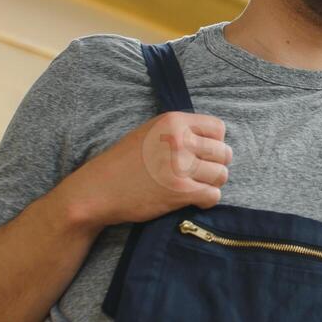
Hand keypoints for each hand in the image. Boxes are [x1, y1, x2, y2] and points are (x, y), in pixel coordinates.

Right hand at [64, 112, 231, 226]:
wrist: (97, 191)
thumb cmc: (123, 163)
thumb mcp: (150, 132)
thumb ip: (179, 131)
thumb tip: (213, 140)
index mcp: (173, 121)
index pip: (218, 128)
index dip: (215, 143)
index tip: (202, 153)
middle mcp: (179, 140)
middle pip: (224, 153)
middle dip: (215, 165)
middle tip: (198, 174)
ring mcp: (181, 165)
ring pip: (221, 175)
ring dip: (211, 183)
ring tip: (193, 186)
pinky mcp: (181, 191)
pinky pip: (214, 195)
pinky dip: (206, 200)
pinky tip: (191, 199)